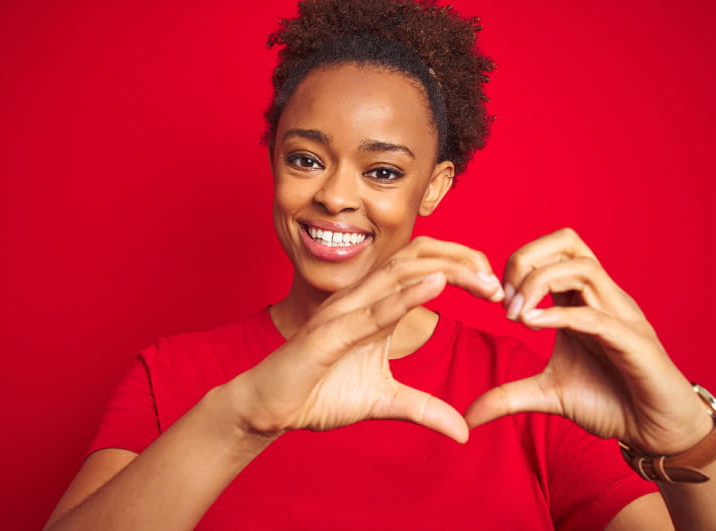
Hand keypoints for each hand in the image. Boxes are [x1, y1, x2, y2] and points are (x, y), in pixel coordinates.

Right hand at [227, 237, 504, 443]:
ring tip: (482, 280)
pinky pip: (372, 311)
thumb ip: (423, 409)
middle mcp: (360, 299)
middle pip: (416, 258)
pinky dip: (405, 296)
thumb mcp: (383, 402)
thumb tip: (464, 431)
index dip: (461, 268)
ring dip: (445, 272)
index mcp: (375, 307)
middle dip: (462, 261)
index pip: (422, 268)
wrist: (269, 407)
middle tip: (499, 282)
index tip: (496, 288)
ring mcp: (343, 313)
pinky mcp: (328, 334)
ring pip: (398, 274)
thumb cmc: (318, 393)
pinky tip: (435, 286)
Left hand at [465, 228, 712, 454]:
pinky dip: (558, 316)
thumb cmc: (608, 403)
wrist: (654, 431)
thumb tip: (468, 415)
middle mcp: (602, 299)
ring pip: (582, 267)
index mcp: (580, 300)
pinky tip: (530, 326)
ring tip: (515, 316)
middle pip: (567, 241)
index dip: (516, 265)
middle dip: (526, 259)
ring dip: (538, 284)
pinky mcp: (633, 343)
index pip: (550, 251)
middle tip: (504, 299)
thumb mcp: (546, 395)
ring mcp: (620, 316)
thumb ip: (507, 396)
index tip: (495, 300)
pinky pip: (595, 315)